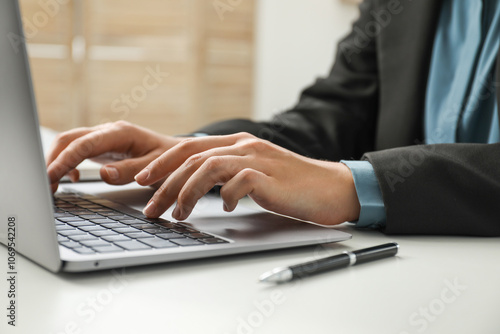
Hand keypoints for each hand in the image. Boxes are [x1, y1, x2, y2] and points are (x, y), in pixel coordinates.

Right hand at [46, 121, 181, 191]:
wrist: (180, 153)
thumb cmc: (171, 159)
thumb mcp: (157, 167)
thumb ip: (131, 171)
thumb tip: (105, 175)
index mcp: (120, 133)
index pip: (83, 144)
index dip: (64, 160)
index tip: (51, 176)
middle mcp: (109, 131)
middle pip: (69, 139)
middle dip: (53, 159)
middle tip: (45, 185)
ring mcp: (104, 137)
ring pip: (70, 143)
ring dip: (57, 161)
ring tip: (52, 184)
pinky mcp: (103, 146)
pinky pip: (78, 150)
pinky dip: (68, 163)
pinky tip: (73, 179)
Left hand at [135, 132, 360, 225]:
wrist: (332, 188)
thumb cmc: (292, 186)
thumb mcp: (254, 175)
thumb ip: (228, 174)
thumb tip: (195, 189)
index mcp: (238, 143)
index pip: (190, 147)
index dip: (162, 162)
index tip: (142, 180)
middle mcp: (245, 145)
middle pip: (193, 156)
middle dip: (165, 182)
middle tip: (151, 207)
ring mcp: (258, 158)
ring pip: (209, 166)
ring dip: (187, 192)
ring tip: (178, 214)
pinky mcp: (270, 176)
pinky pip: (238, 182)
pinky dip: (226, 196)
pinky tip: (226, 209)